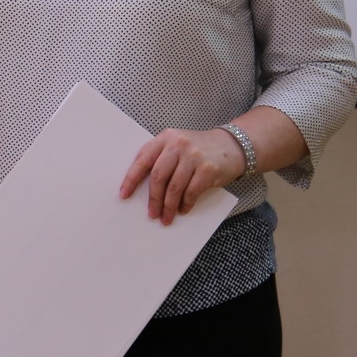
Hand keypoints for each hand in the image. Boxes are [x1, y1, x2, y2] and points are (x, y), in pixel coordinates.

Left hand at [119, 128, 246, 223]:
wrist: (231, 145)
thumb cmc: (198, 149)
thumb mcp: (177, 145)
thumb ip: (161, 158)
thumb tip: (142, 189)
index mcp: (165, 138)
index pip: (143, 159)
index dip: (131, 179)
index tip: (124, 195)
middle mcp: (178, 144)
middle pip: (158, 176)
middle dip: (153, 199)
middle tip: (152, 214)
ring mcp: (194, 156)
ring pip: (174, 187)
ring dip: (168, 206)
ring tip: (166, 218)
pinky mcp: (207, 169)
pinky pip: (191, 192)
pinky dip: (185, 204)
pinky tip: (183, 210)